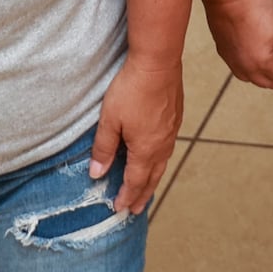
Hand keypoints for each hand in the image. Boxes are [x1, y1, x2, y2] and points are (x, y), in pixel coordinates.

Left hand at [89, 53, 181, 213]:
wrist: (157, 61)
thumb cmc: (131, 89)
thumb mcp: (109, 120)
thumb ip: (103, 148)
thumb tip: (97, 174)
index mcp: (146, 149)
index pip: (135, 180)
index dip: (126, 196)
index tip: (119, 209)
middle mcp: (163, 144)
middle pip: (153, 177)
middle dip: (142, 194)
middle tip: (136, 209)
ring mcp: (172, 131)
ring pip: (163, 163)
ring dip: (153, 179)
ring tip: (147, 188)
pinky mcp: (175, 117)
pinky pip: (168, 148)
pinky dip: (160, 161)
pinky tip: (156, 157)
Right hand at [205, 0, 272, 90]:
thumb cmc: (256, 6)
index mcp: (263, 62)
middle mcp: (246, 67)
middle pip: (269, 82)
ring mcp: (233, 61)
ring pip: (254, 79)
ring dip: (268, 81)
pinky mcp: (224, 52)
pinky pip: (241, 71)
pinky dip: (253, 74)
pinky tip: (257, 70)